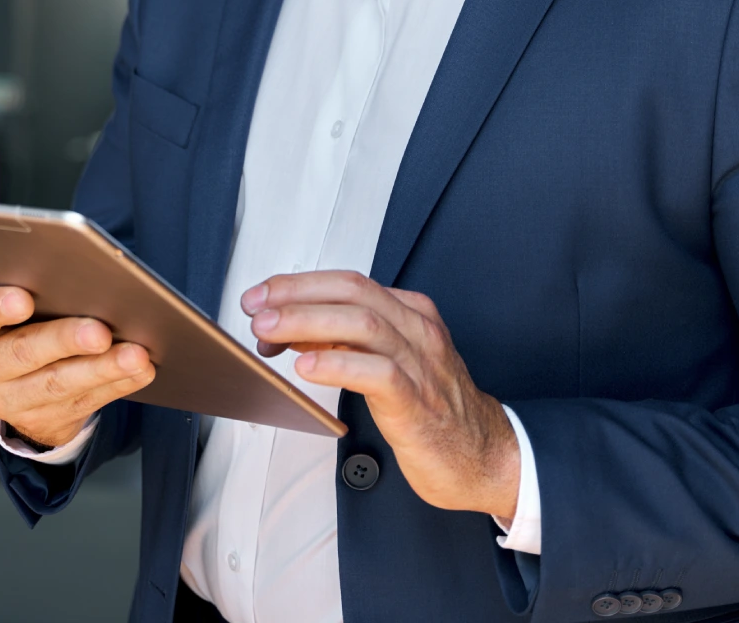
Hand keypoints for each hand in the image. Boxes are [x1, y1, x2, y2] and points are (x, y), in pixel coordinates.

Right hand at [0, 285, 155, 448]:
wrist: (11, 386)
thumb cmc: (9, 323)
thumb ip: (1, 275)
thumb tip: (16, 245)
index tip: (23, 298)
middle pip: (22, 353)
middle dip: (64, 340)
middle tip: (99, 330)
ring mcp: (11, 401)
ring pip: (59, 384)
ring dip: (101, 369)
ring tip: (135, 354)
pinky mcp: (46, 419)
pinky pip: (86, 401)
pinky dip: (118, 384)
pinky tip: (141, 369)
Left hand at [243, 270, 518, 519]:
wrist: (483, 456)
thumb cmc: (431, 410)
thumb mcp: (385, 363)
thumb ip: (343, 341)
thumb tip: (289, 327)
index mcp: (409, 313)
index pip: (348, 282)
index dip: (299, 284)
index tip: (260, 295)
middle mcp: (417, 330)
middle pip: (352, 293)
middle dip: (297, 295)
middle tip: (255, 307)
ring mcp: (421, 364)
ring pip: (363, 324)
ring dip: (308, 323)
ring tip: (269, 332)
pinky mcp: (418, 402)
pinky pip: (378, 373)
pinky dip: (338, 365)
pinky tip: (307, 368)